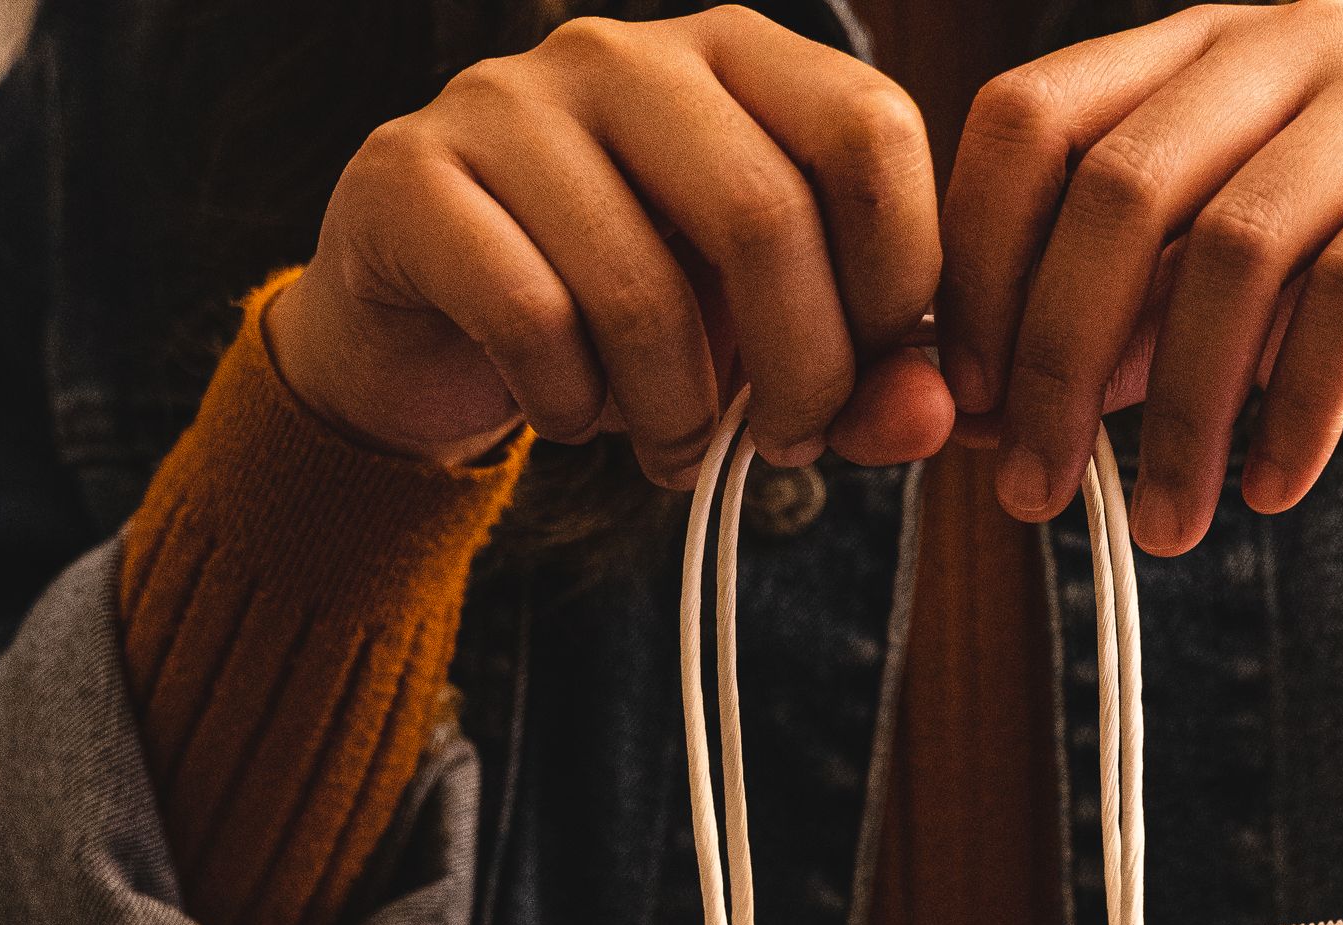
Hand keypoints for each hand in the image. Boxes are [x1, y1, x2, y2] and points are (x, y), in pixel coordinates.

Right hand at [265, 7, 953, 477]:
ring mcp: (506, 103)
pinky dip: (571, 408)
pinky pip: (530, 320)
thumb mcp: (760, 353)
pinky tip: (571, 418)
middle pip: (764, 215)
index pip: (869, 131)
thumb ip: (860, 380)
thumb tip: (932, 420)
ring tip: (672, 452)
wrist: (432, 334)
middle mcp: (624, 54)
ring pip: (639, 288)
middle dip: (797, 374)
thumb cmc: (622, 327)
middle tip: (781, 448)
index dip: (895, 283)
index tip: (870, 383)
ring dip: (676, 416)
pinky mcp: (410, 177)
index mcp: (735, 59)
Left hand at [937, 0, 1342, 550]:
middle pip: (1119, 190)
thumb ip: (1106, 337)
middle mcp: (1284, 39)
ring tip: (1168, 528)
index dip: (980, 265)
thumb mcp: (1213, 310)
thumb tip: (976, 418)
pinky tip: (1271, 491)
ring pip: (1237, 250)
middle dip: (1059, 361)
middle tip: (1036, 494)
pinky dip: (1297, 410)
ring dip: (1182, 415)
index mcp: (1190, 53)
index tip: (968, 404)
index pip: (1032, 121)